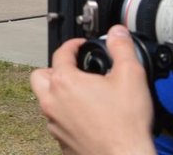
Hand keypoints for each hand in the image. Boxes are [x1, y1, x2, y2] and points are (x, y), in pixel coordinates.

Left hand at [30, 25, 155, 154]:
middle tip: (73, 70)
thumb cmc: (126, 125)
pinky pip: (55, 121)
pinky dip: (65, 114)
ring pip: (45, 100)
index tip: (81, 45)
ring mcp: (53, 123)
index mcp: (64, 82)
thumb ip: (122, 49)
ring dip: (58, 93)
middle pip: (40, 76)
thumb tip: (116, 33)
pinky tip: (84, 116)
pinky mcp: (60, 140)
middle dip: (54, 69)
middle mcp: (52, 101)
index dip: (72, 45)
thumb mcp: (131, 77)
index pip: (60, 53)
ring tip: (80, 93)